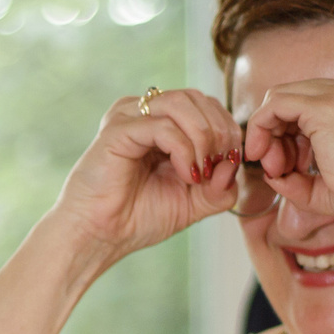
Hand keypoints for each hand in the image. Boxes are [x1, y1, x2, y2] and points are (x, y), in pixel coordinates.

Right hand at [47, 87, 240, 265]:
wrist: (99, 237)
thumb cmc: (138, 218)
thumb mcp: (194, 202)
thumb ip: (220, 185)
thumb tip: (234, 163)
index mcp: (160, 123)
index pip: (206, 105)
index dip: (227, 130)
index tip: (227, 167)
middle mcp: (143, 113)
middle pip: (198, 97)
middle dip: (220, 131)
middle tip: (218, 168)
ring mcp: (128, 117)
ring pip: (182, 103)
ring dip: (204, 137)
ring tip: (201, 171)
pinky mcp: (118, 130)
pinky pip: (164, 127)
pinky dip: (184, 150)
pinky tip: (185, 175)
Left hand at [238, 72, 333, 226]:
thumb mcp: (331, 183)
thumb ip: (301, 177)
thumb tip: (271, 175)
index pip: (315, 103)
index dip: (294, 134)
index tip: (288, 166)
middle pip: (297, 97)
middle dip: (278, 134)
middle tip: (276, 168)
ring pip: (282, 98)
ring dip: (269, 136)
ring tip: (277, 170)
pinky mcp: (325, 107)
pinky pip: (275, 104)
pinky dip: (260, 127)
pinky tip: (262, 156)